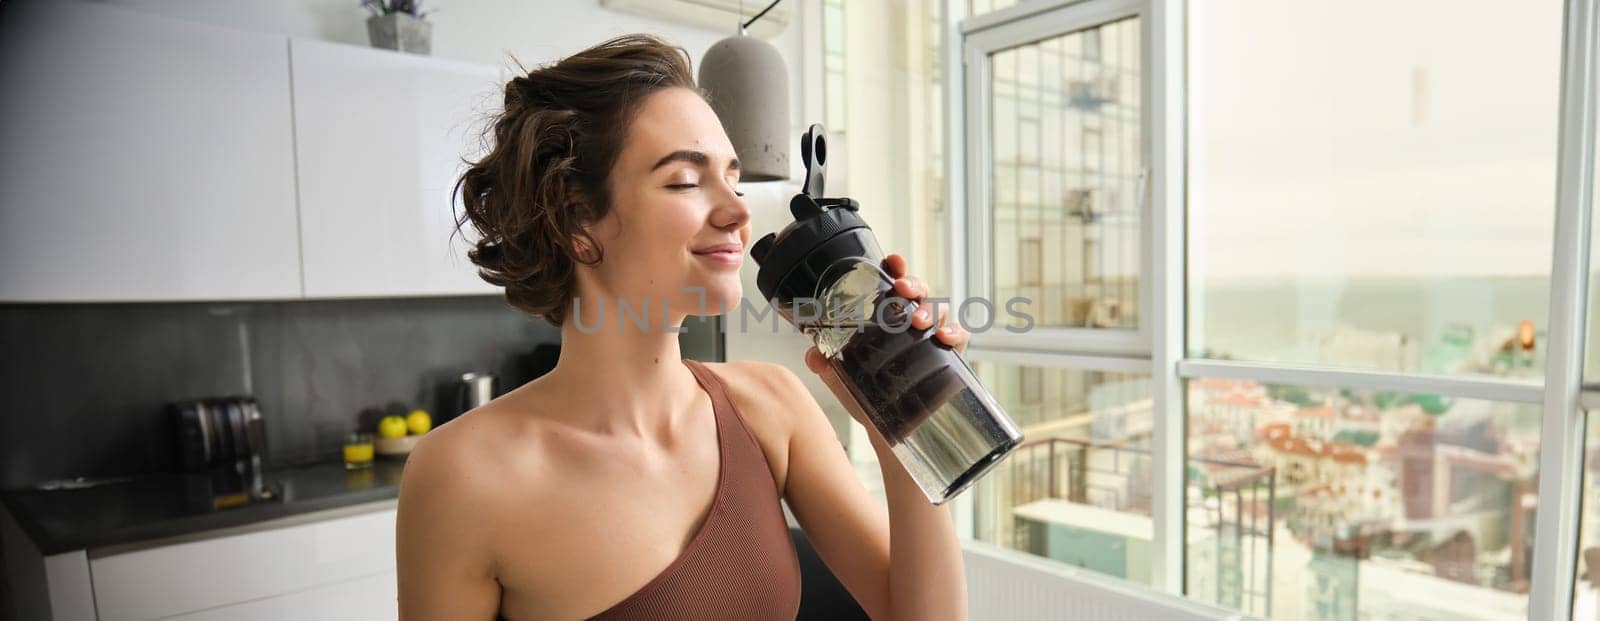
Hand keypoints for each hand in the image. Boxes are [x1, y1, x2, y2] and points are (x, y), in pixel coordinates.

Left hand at [803, 253, 970, 431]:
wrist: (888, 430)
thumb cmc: (867, 393)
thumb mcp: (841, 378)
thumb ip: (825, 364)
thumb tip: (812, 354)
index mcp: (885, 317)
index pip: (891, 284)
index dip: (894, 268)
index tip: (893, 261)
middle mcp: (909, 322)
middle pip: (918, 290)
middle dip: (913, 284)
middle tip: (903, 289)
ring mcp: (930, 337)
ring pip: (938, 308)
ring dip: (930, 309)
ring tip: (918, 321)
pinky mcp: (949, 357)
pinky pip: (958, 337)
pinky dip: (954, 333)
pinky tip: (944, 338)